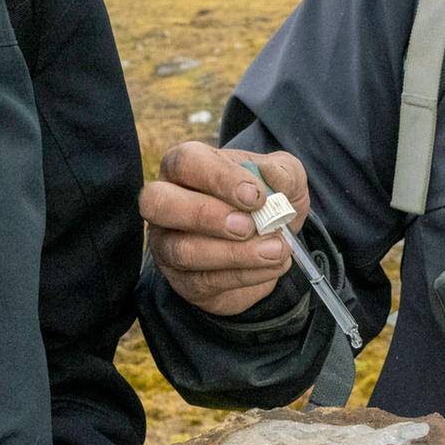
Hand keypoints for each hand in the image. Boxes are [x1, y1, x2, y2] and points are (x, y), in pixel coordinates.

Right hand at [140, 142, 311, 315]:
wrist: (272, 245)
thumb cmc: (267, 201)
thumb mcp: (285, 178)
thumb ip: (282, 172)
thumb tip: (271, 174)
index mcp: (185, 167)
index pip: (186, 162)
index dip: (219, 178)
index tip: (256, 196)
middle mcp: (166, 204)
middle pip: (158, 203)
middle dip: (205, 215)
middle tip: (248, 225)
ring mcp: (168, 245)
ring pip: (183, 250)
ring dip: (235, 253)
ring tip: (275, 250)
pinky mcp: (184, 280)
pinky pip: (205, 281)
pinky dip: (245, 274)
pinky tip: (273, 265)